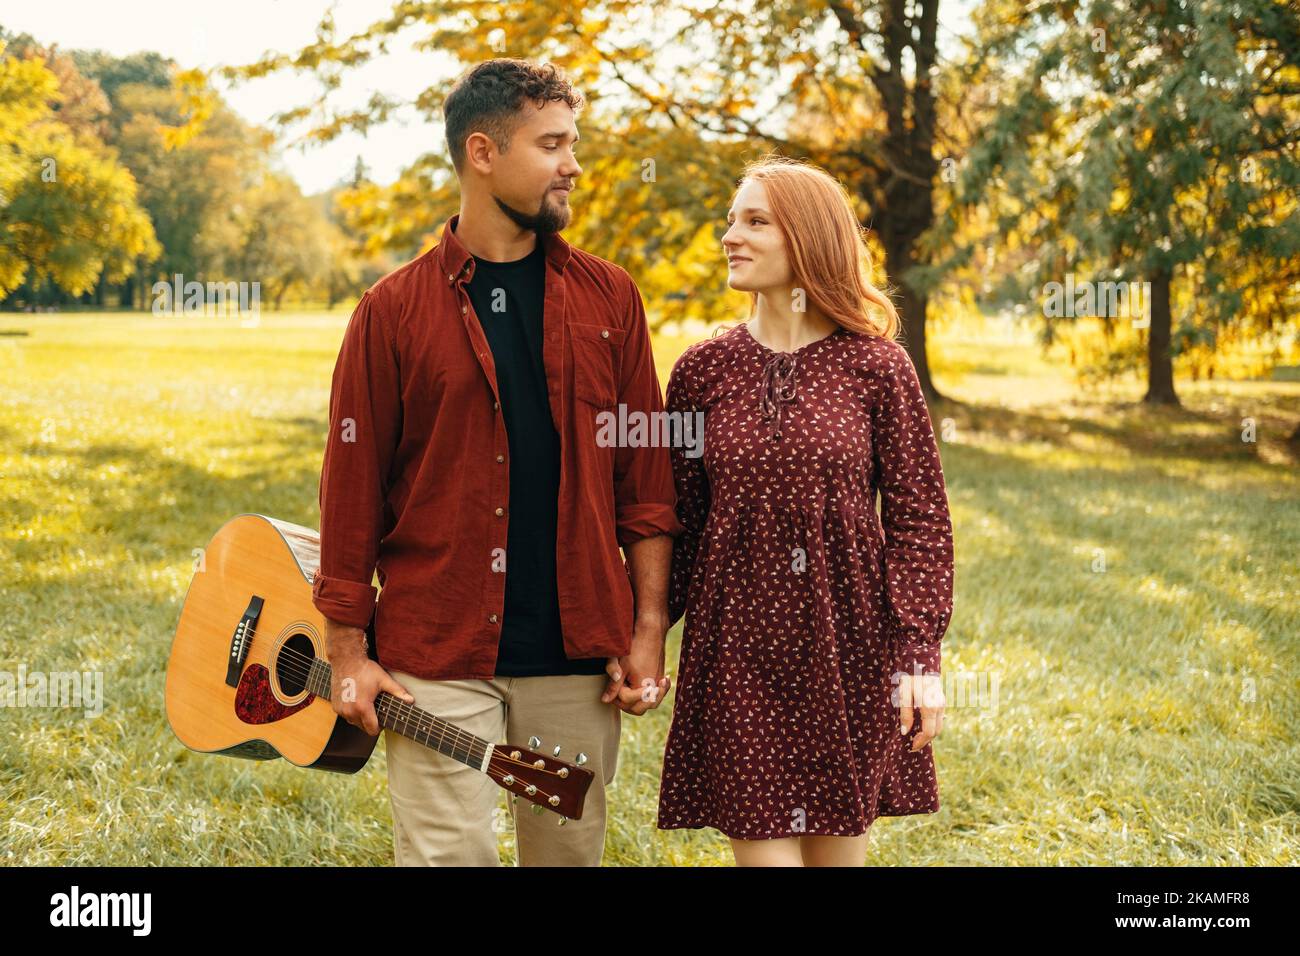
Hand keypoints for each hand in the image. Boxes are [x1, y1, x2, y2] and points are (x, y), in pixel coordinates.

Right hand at [325, 620, 414, 735]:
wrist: (345, 660)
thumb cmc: (365, 669)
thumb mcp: (383, 680)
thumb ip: (398, 691)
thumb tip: (411, 700)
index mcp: (362, 707)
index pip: (372, 730)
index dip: (380, 727)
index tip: (384, 720)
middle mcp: (349, 711)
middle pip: (363, 728)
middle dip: (371, 722)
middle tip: (376, 709)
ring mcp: (340, 710)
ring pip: (354, 722)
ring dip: (360, 717)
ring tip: (366, 703)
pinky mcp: (335, 707)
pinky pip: (346, 716)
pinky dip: (351, 712)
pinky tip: (357, 700)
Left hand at [600, 616, 670, 715]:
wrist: (651, 632)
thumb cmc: (635, 647)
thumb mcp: (621, 666)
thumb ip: (613, 686)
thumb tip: (605, 700)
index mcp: (644, 686)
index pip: (627, 700)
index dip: (616, 693)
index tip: (614, 680)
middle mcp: (654, 688)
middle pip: (639, 709)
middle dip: (626, 703)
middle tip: (618, 691)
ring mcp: (659, 684)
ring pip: (649, 704)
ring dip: (638, 702)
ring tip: (629, 694)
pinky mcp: (661, 679)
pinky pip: (656, 696)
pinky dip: (649, 696)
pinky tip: (642, 690)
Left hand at [897, 670, 943, 751]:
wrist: (922, 661)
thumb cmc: (910, 678)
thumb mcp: (903, 696)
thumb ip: (905, 715)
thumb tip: (905, 732)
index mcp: (930, 708)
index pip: (929, 733)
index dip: (920, 742)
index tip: (911, 747)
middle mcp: (940, 707)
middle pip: (936, 731)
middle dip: (925, 740)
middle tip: (913, 743)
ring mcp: (942, 704)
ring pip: (939, 725)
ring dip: (929, 733)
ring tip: (916, 735)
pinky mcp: (942, 700)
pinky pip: (939, 718)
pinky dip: (932, 724)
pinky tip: (921, 724)